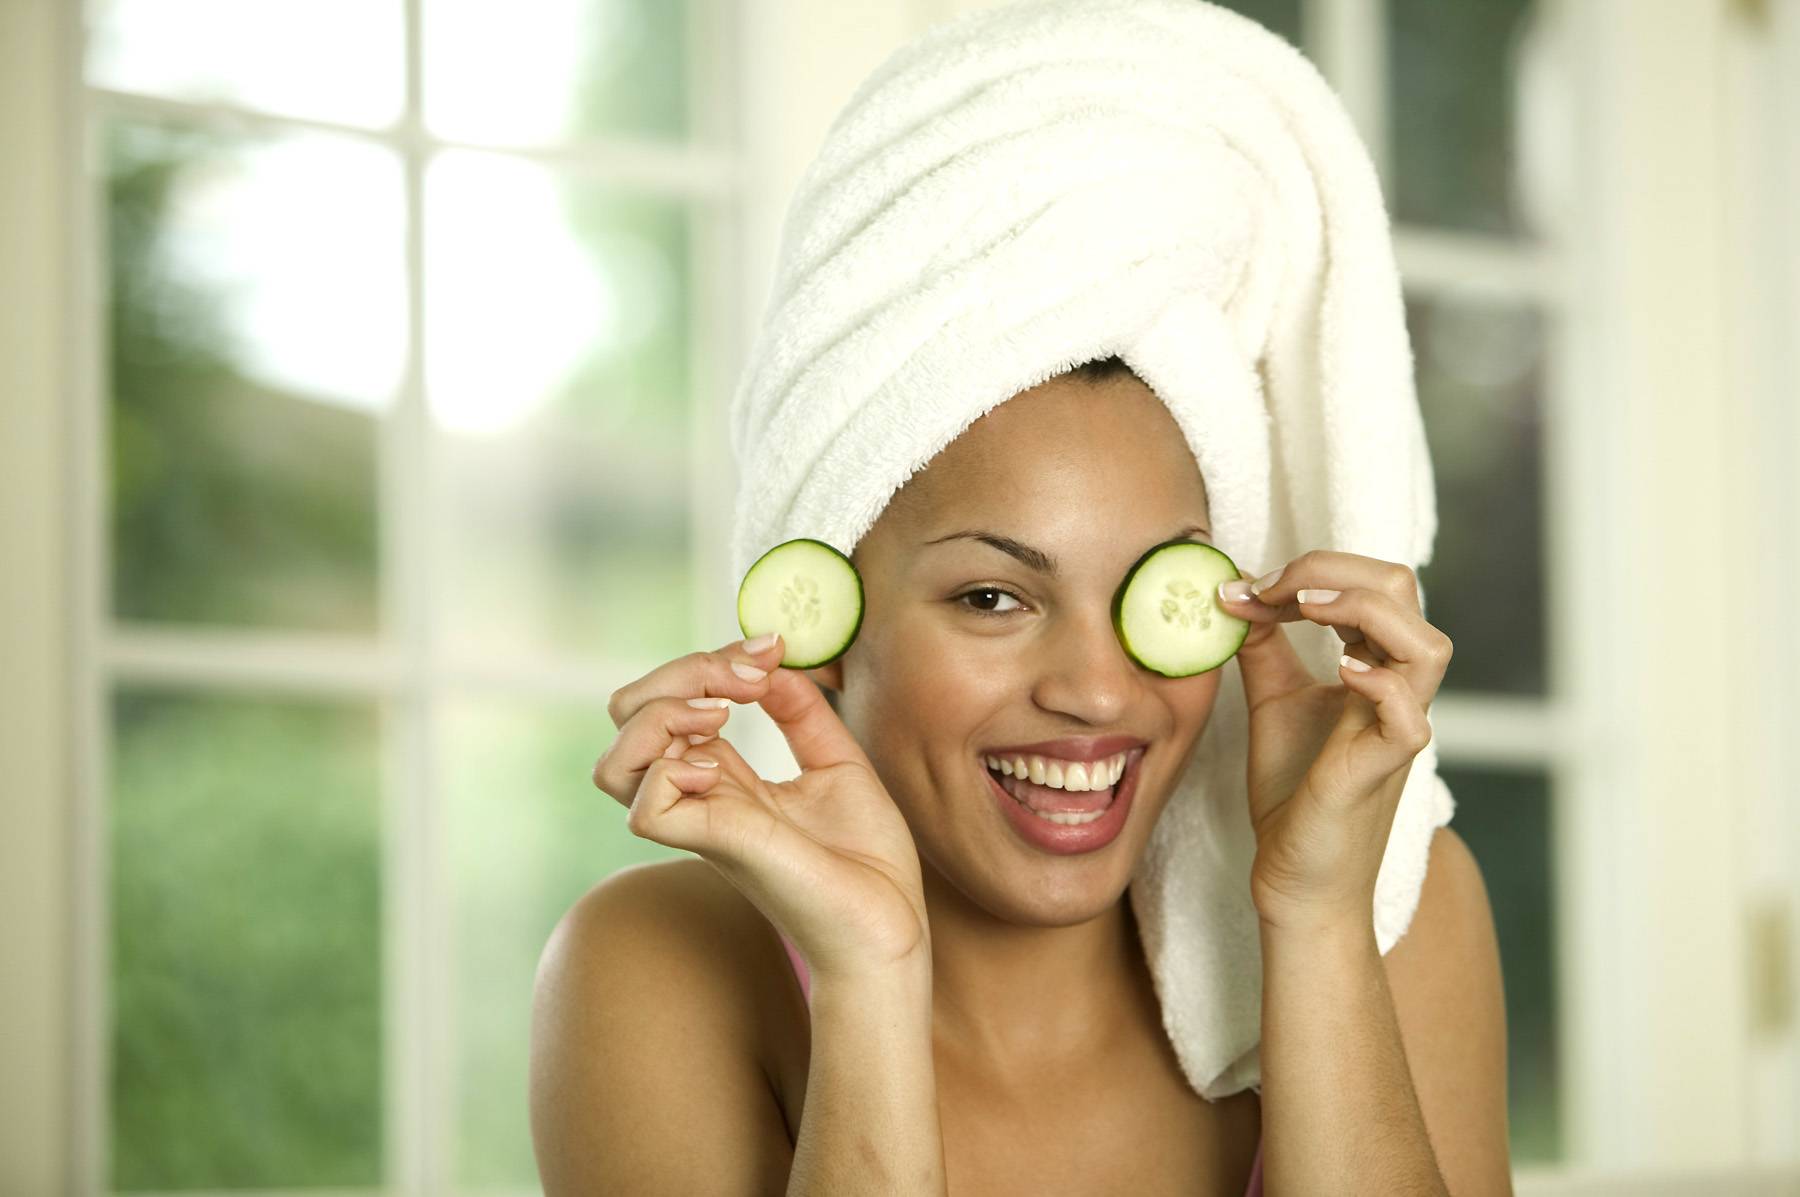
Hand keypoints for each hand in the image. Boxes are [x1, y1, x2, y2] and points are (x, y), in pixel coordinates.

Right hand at [595, 635, 930, 980]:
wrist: (891, 928)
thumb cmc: (865, 862)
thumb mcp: (838, 762)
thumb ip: (801, 710)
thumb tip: (771, 661)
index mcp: (724, 777)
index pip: (671, 701)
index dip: (711, 659)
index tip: (771, 648)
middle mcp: (701, 798)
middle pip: (626, 719)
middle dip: (676, 673)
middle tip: (745, 679)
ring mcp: (704, 823)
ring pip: (614, 764)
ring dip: (660, 717)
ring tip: (721, 716)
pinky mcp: (720, 846)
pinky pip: (646, 808)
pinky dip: (672, 769)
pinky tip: (720, 767)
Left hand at [1215, 550, 1453, 935]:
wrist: (1296, 875)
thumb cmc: (1294, 789)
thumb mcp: (1272, 697)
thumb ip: (1262, 643)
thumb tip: (1236, 589)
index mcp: (1374, 664)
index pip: (1371, 582)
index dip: (1314, 569)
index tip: (1249, 587)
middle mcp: (1396, 688)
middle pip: (1404, 590)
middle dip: (1336, 569)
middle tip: (1273, 588)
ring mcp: (1397, 727)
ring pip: (1428, 646)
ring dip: (1364, 610)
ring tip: (1306, 609)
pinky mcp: (1384, 768)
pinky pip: (1411, 719)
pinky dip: (1380, 684)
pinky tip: (1340, 671)